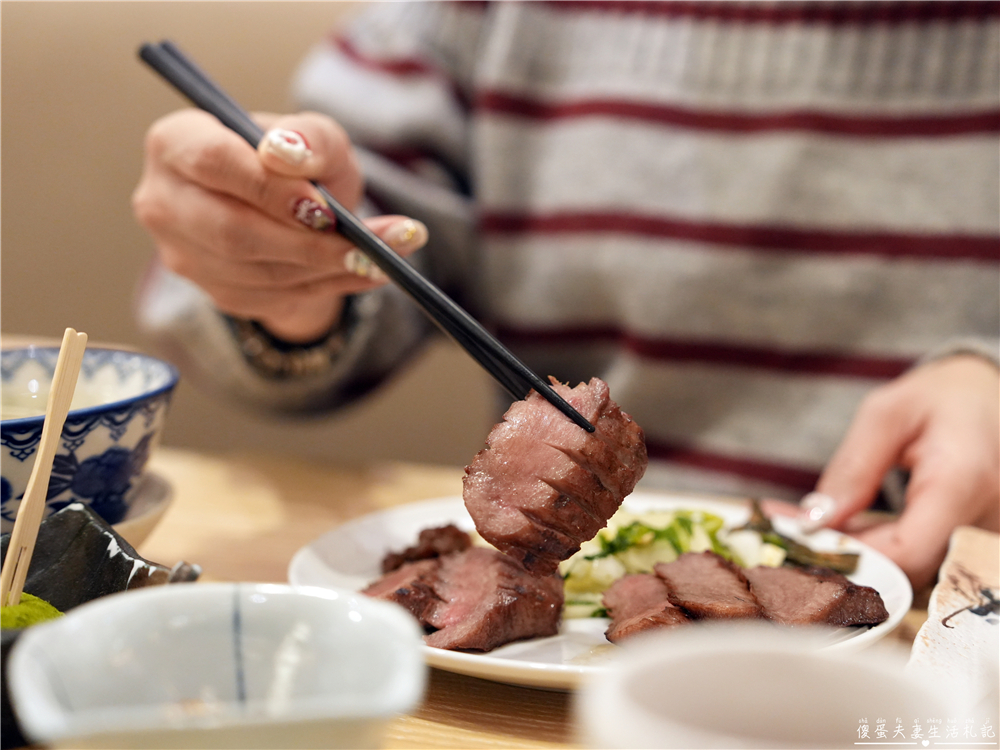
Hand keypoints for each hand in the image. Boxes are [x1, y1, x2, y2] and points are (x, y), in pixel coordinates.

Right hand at [132, 109, 427, 341]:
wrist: (296, 209)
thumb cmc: (299, 162)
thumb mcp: (316, 135)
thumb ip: (310, 135)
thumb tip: (288, 152)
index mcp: (176, 143)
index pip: (213, 162)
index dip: (270, 187)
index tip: (324, 205)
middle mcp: (165, 201)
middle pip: (231, 230)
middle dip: (306, 242)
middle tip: (365, 245)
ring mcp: (185, 255)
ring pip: (256, 271)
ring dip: (326, 267)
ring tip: (385, 256)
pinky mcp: (216, 292)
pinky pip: (275, 297)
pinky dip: (331, 286)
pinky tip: (370, 273)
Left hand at [801, 354, 998, 589]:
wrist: (989, 398)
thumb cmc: (941, 398)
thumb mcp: (887, 415)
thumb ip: (853, 468)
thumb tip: (817, 520)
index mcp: (963, 481)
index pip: (906, 552)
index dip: (851, 555)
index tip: (802, 540)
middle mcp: (984, 520)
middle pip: (907, 569)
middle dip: (846, 556)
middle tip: (793, 532)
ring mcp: (984, 537)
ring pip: (912, 570)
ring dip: (861, 553)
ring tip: (811, 525)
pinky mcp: (974, 544)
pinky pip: (923, 560)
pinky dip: (882, 549)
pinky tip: (846, 529)